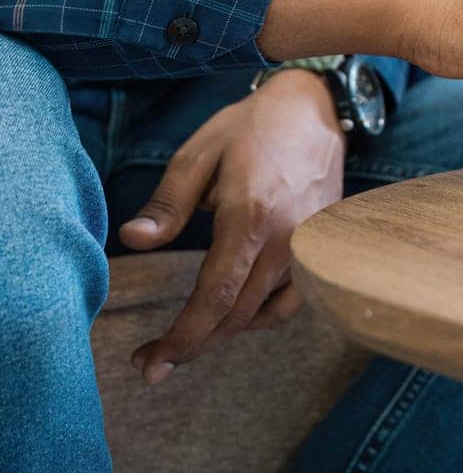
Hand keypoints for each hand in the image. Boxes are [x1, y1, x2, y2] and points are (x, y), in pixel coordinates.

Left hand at [119, 70, 344, 385]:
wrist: (315, 108)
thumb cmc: (251, 127)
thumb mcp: (198, 155)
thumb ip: (167, 204)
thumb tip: (133, 240)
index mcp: (252, 217)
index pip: (215, 297)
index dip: (183, 337)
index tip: (152, 362)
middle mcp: (287, 239)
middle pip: (238, 315)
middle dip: (193, 345)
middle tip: (153, 363)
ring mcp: (309, 245)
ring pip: (264, 311)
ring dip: (224, 335)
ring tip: (188, 342)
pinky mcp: (319, 244)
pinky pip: (293, 298)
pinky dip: (262, 316)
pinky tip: (235, 316)